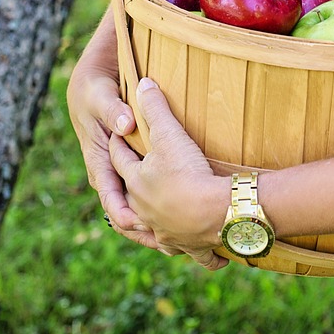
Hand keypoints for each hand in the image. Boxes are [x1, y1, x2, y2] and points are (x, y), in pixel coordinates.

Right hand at [65, 9, 155, 249]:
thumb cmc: (93, 91)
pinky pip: (141, 196)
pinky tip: (179, 222)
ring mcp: (118, 173)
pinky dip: (156, 212)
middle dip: (143, 230)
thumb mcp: (101, 97)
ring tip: (179, 244)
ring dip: (152, 226)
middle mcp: (107, 173)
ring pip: (133, 208)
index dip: (124, 213)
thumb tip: (125, 122)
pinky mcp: (129, 169)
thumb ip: (113, 108)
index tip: (140, 225)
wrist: (87, 87)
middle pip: (123, 211)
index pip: (110, 195)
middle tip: (168, 246)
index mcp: (98, 161)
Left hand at [110, 78, 229, 270]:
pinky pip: (180, 250)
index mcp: (136, 183)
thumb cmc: (189, 173)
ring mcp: (162, 231)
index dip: (117, 145)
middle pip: (124, 202)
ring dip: (141, 230)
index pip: (119, 161)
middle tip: (122, 187)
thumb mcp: (170, 134)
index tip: (116, 137)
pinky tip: (181, 249)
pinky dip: (180, 249)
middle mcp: (143, 211)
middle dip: (120, 195)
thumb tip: (143, 83)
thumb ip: (155, 108)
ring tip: (139, 225)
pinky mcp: (184, 246)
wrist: (217, 212)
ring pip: (145, 233)